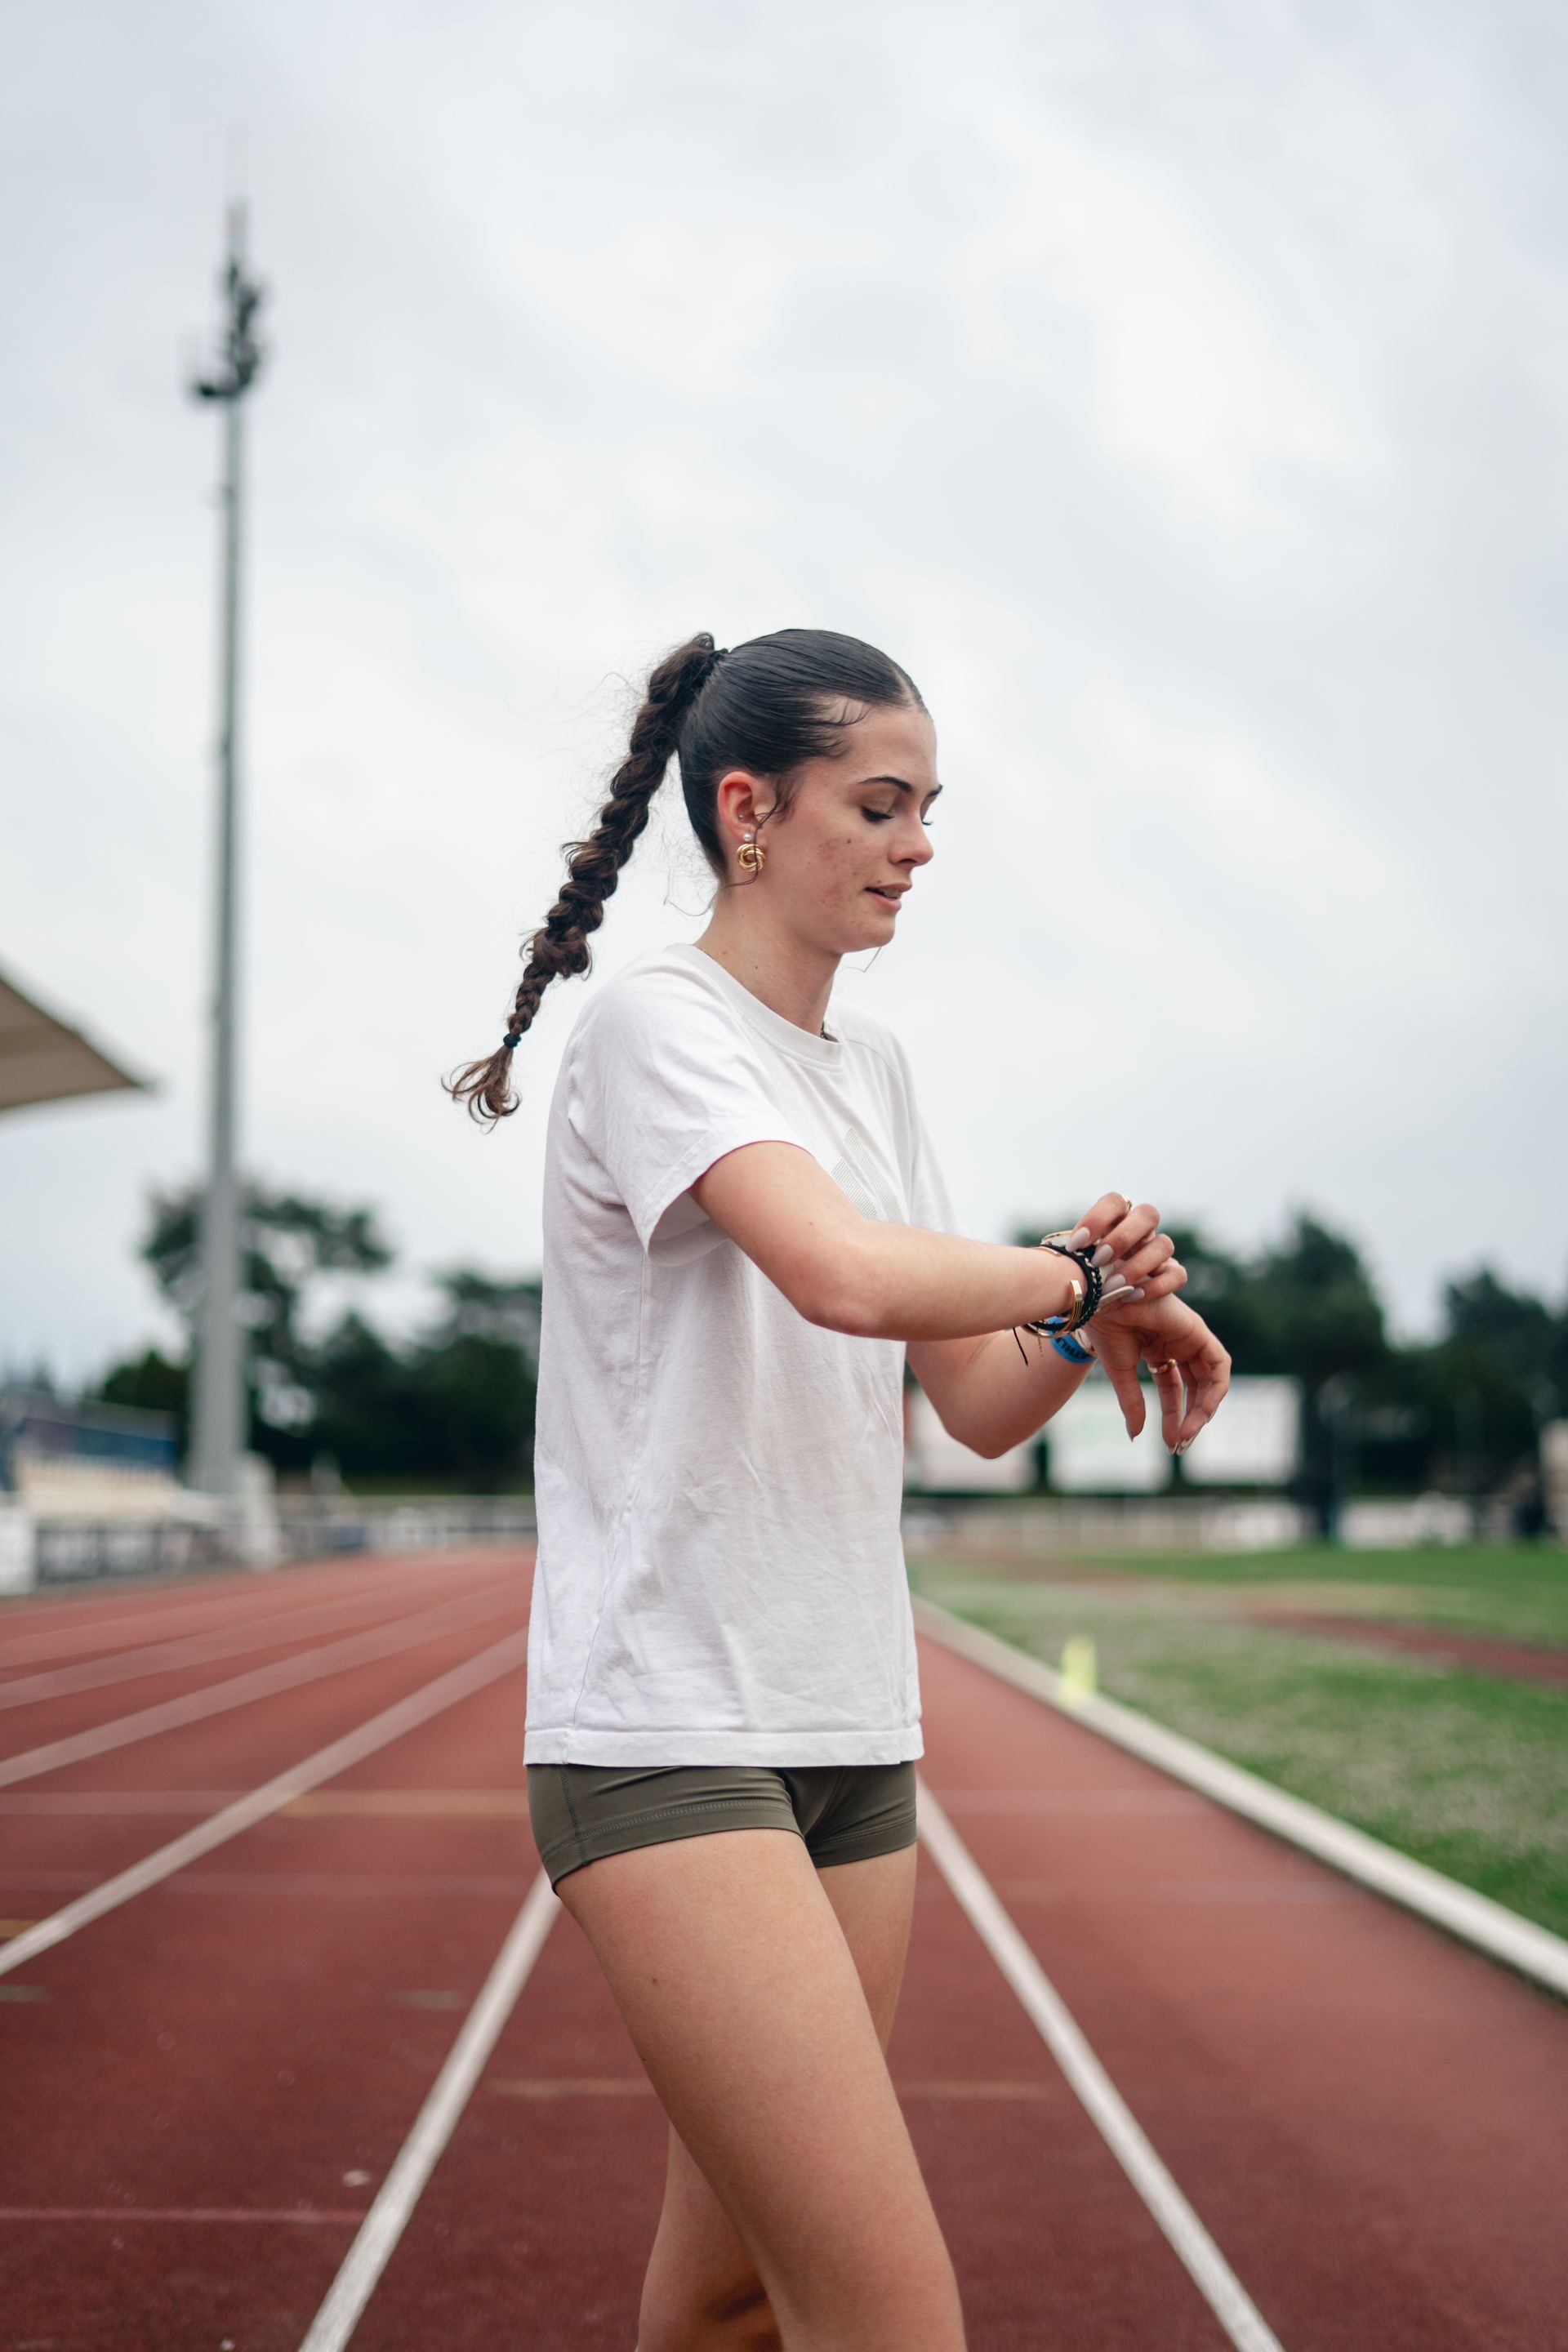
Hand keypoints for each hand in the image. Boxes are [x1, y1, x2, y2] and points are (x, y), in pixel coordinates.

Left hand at [1067, 1192, 1185, 1306]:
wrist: (1102, 1317)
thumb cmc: (1084, 1288)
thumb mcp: (1074, 1273)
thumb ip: (1070, 1261)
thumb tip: (1051, 1258)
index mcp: (1114, 1224)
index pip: (1115, 1202)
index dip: (1098, 1218)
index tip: (1078, 1244)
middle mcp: (1140, 1235)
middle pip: (1148, 1214)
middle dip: (1123, 1237)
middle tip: (1099, 1260)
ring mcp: (1159, 1255)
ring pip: (1164, 1244)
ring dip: (1138, 1265)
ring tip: (1114, 1285)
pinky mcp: (1171, 1277)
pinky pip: (1177, 1274)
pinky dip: (1156, 1285)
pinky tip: (1133, 1296)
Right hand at [1088, 1292, 1230, 1451]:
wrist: (1102, 1303)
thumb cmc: (1106, 1330)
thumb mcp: (1121, 1374)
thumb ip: (1132, 1403)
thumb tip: (1136, 1436)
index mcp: (1157, 1351)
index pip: (1173, 1390)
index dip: (1173, 1417)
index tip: (1170, 1443)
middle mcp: (1177, 1344)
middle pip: (1194, 1388)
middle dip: (1190, 1417)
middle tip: (1180, 1444)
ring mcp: (1190, 1337)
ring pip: (1210, 1380)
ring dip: (1204, 1409)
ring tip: (1188, 1433)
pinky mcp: (1198, 1331)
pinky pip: (1219, 1364)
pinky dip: (1217, 1389)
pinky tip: (1204, 1410)